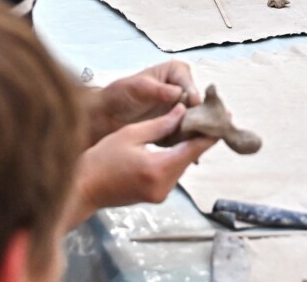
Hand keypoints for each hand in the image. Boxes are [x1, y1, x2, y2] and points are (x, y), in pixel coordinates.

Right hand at [66, 107, 217, 222]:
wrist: (83, 189)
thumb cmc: (101, 159)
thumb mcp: (130, 135)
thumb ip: (160, 124)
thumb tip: (183, 111)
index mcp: (159, 168)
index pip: (194, 148)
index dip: (210, 131)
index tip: (223, 116)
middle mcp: (165, 185)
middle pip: (190, 157)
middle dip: (199, 136)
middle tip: (209, 114)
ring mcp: (161, 194)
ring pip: (182, 164)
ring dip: (188, 146)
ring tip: (194, 123)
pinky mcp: (156, 196)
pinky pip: (173, 172)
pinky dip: (176, 156)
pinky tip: (177, 141)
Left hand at [90, 61, 200, 140]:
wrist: (106, 116)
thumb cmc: (120, 94)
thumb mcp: (137, 87)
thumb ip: (158, 90)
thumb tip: (178, 93)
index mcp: (175, 73)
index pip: (189, 82)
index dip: (192, 93)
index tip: (193, 103)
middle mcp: (182, 90)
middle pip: (198, 102)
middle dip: (200, 114)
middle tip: (203, 126)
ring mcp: (181, 110)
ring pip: (196, 119)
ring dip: (196, 130)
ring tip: (199, 140)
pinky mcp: (176, 128)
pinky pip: (187, 134)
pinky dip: (188, 141)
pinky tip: (189, 150)